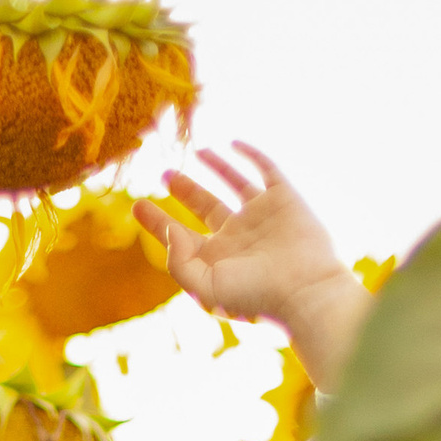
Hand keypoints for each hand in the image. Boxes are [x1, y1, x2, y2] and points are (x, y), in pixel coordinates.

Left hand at [139, 144, 370, 390]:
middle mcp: (237, 236)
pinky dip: (250, 155)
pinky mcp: (283, 200)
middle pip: (204, 206)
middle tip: (165, 174)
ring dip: (216, 167)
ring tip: (197, 151)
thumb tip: (171, 229)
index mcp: (216, 258)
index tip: (137, 205)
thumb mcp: (205, 288)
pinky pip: (265, 171)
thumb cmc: (255, 297)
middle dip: (184, 190)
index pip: (179, 235)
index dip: (156, 220)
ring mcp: (260, 216)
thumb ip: (179, 261)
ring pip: (233, 184)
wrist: (304, 290)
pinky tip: (232, 143)